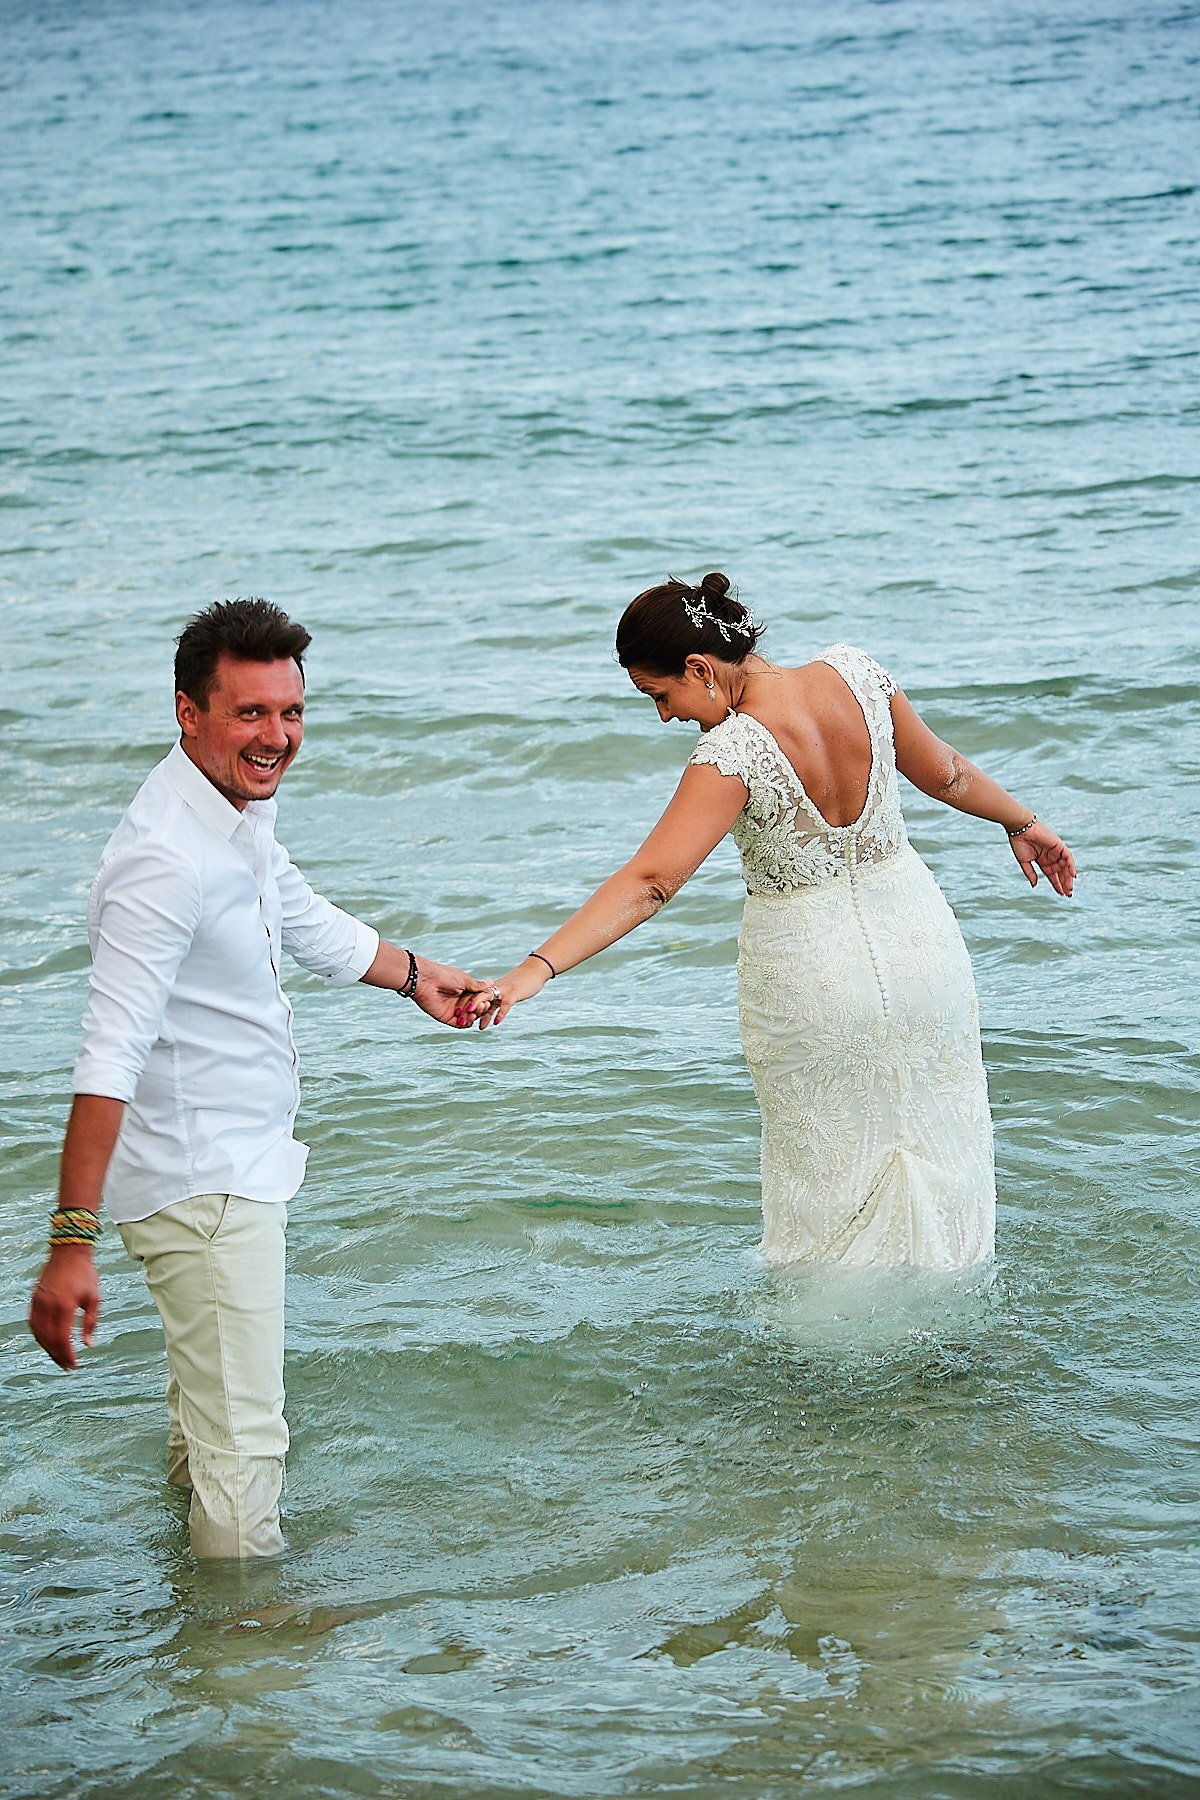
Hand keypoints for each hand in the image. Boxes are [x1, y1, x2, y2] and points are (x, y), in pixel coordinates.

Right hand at [29, 1245, 100, 1370]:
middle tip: (67, 1366)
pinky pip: (33, 1324)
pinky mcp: (35, 1299)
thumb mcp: (94, 1298)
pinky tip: (48, 1342)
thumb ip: (90, 1322)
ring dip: (47, 1348)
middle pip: (49, 1339)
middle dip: (58, 1355)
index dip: (67, 1354)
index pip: (62, 1338)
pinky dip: (39, 1336)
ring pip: (39, 1333)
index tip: (73, 1365)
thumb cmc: (85, 1274)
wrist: (69, 1252)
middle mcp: (48, 1306)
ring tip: (58, 1357)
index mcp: (64, 1306)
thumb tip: (88, 1344)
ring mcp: (39, 1302)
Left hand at [411, 957, 498, 1028]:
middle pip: (475, 1009)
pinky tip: (468, 1018)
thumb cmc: (444, 976)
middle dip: (480, 1009)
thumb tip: (492, 983)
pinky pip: (459, 1024)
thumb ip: (477, 986)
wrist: (426, 980)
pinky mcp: (446, 1017)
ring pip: (469, 1018)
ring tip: (473, 1012)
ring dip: (474, 1017)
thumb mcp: (464, 980)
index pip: (478, 999)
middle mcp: (459, 1001)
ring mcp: (453, 1009)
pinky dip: (465, 1023)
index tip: (486, 1000)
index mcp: (464, 990)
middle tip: (481, 1006)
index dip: (483, 1001)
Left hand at [463, 958, 551, 1027]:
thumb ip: (495, 995)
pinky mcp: (513, 994)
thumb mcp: (504, 988)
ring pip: (488, 1001)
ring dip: (482, 1013)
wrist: (535, 969)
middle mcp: (494, 987)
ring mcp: (503, 990)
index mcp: (490, 986)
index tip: (463, 1016)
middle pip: (477, 997)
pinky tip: (496, 1023)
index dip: (467, 1005)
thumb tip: (486, 1008)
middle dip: (469, 1009)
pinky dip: (500, 1014)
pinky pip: (504, 1005)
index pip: (475, 995)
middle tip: (464, 1021)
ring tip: (480, 1028)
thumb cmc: (521, 980)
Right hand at [1009, 820, 1075, 896]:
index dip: (1057, 884)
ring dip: (1068, 877)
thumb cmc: (1019, 843)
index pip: (1052, 875)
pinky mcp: (1059, 844)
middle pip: (1060, 872)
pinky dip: (1071, 865)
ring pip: (1065, 866)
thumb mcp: (1024, 862)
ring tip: (1069, 888)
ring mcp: (1056, 851)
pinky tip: (1073, 875)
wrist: (1020, 829)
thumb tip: (1035, 885)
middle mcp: (1051, 856)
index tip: (1061, 894)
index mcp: (1042, 860)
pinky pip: (1068, 856)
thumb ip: (1030, 873)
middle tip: (1068, 894)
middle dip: (1064, 883)